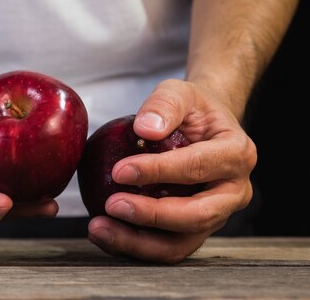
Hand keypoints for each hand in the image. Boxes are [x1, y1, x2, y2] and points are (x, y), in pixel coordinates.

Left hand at [88, 79, 256, 262]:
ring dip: (139, 242)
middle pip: (196, 216)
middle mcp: (234, 192)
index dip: (158, 171)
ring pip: (181, 243)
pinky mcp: (195, 229)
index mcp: (236, 155)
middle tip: (112, 205)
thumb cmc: (191, 108)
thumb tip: (145, 129)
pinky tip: (105, 233)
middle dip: (152, 215)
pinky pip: (167, 246)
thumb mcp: (179, 91)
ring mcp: (217, 216)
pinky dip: (136, 246)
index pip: (197, 168)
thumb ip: (164, 104)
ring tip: (100, 229)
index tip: (119, 171)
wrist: (204, 127)